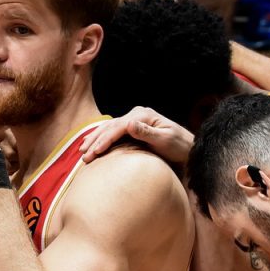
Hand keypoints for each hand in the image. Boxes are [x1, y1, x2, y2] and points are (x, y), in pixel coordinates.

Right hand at [79, 106, 193, 164]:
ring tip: (82, 152)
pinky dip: (101, 139)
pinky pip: (113, 132)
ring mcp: (134, 120)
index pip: (119, 127)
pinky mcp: (133, 128)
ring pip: (108, 128)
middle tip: (84, 156)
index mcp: (143, 115)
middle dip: (95, 141)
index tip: (95, 152)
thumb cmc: (179, 146)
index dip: (105, 140)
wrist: (187, 149)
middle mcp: (137, 115)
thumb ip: (147, 132)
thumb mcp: (165, 139)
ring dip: (94, 139)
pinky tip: (91, 146)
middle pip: (110, 127)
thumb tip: (129, 124)